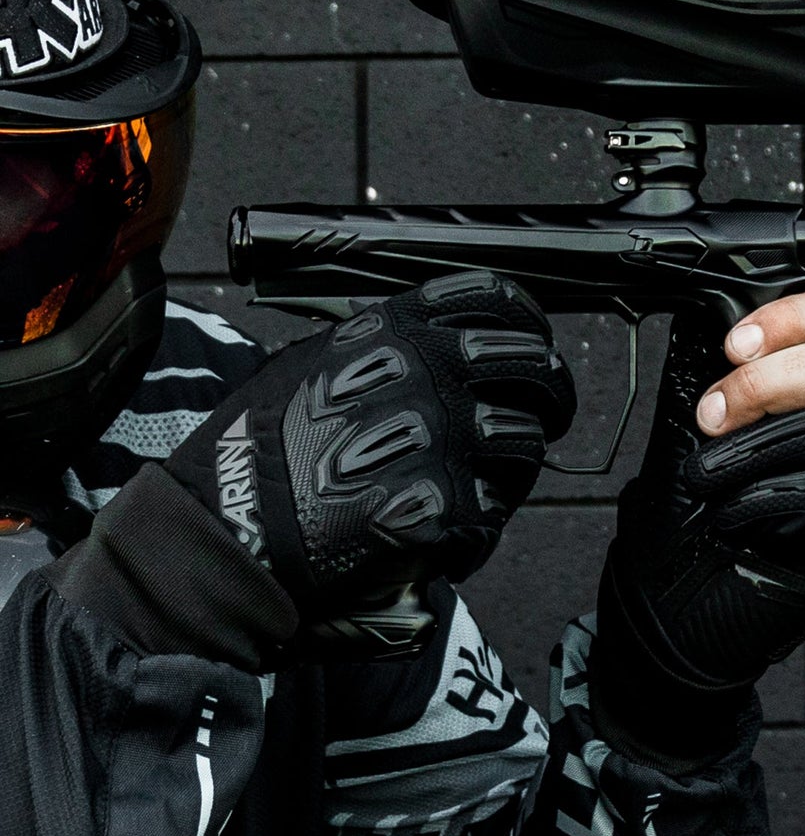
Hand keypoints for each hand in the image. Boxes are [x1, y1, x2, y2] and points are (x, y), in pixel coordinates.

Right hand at [166, 271, 575, 657]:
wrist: (221, 533)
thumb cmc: (259, 452)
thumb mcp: (315, 363)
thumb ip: (388, 347)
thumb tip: (457, 338)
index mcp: (393, 331)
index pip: (495, 299)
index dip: (528, 322)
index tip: (536, 342)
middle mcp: (423, 375)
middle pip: (533, 367)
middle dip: (553, 394)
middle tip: (548, 415)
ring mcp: (436, 441)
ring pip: (526, 444)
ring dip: (513, 468)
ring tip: (476, 486)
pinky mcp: (439, 508)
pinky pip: (491, 514)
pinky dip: (472, 531)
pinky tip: (433, 536)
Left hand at [592, 291, 804, 768]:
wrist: (668, 616)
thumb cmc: (682, 526)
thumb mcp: (687, 425)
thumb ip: (712, 368)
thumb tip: (713, 308)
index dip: (799, 316)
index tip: (734, 343)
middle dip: (775, 376)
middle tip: (715, 411)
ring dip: (764, 435)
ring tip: (708, 465)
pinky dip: (771, 492)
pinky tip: (730, 510)